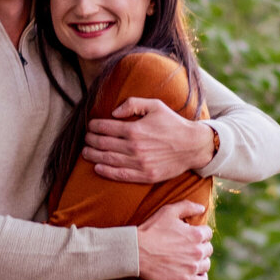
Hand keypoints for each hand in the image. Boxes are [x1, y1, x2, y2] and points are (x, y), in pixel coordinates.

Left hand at [85, 95, 216, 183]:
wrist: (193, 145)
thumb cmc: (173, 124)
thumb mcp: (155, 105)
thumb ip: (133, 104)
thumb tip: (113, 112)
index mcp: (135, 129)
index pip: (105, 127)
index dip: (94, 126)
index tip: (91, 126)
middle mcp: (134, 147)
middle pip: (103, 144)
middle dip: (90, 140)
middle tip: (86, 139)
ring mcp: (139, 163)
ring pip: (108, 160)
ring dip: (93, 156)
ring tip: (86, 153)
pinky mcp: (145, 175)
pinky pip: (120, 175)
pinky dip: (106, 172)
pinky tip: (97, 168)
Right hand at [136, 199, 212, 279]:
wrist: (136, 252)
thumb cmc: (150, 230)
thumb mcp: (168, 211)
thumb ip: (187, 206)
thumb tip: (202, 208)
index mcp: (196, 234)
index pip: (208, 233)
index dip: (199, 233)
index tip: (190, 235)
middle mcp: (197, 251)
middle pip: (208, 249)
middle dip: (200, 247)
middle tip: (187, 248)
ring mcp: (192, 268)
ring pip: (206, 265)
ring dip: (200, 262)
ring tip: (189, 260)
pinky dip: (200, 278)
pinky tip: (194, 274)